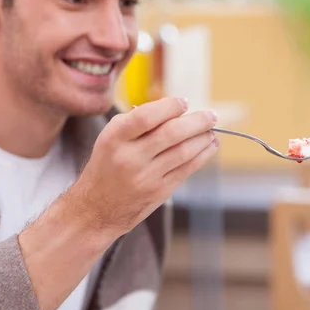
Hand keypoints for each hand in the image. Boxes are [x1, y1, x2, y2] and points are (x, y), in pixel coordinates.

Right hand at [69, 97, 218, 237]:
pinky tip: (210, 146)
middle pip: (171, 133)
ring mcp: (145, 176)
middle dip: (197, 121)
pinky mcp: (159, 191)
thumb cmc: (109, 164)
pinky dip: (203, 155)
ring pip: (184, 151)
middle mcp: (129, 157)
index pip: (146, 116)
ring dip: (203, 138)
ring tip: (211, 130)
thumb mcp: (111, 138)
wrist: (97, 207)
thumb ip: (138, 121)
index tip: (184, 102)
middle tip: (211, 115)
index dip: (169, 106)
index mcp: (114, 138)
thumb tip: (176, 110)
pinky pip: (187, 169)